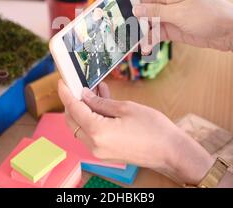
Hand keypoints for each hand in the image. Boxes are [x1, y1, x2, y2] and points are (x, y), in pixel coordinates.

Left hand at [58, 80, 213, 184]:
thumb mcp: (126, 108)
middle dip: (73, 102)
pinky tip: (102, 103)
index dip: (66, 93)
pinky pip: (92, 133)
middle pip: (73, 120)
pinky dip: (92, 118)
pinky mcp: (106, 152)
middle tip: (79, 85)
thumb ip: (101, 102)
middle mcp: (94, 145)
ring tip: (95, 90)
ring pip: (81, 127)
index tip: (62, 82)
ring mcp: (99, 151)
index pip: (74, 109)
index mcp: (98, 132)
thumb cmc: (153, 129)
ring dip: (84, 109)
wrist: (170, 151)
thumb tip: (84, 96)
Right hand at [129, 0, 232, 53]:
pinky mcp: (173, 29)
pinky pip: (155, 33)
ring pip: (146, 21)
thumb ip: (155, 11)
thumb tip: (134, 7)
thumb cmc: (207, 14)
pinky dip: (150, 40)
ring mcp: (168, 16)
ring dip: (139, 31)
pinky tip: (146, 49)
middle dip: (128, 12)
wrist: (229, 31)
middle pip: (141, 3)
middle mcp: (165, 1)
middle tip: (115, 23)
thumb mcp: (179, 12)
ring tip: (130, 41)